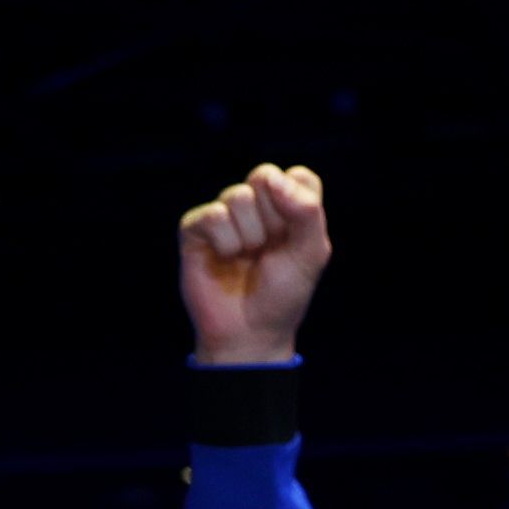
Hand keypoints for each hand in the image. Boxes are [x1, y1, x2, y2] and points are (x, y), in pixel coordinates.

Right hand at [177, 163, 330, 365]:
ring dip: (250, 236)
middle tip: (268, 251)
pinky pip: (213, 215)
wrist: (250, 332)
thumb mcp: (311, 253)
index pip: (298, 176)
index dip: (298, 207)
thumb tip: (271, 178)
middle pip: (265, 177)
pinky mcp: (196, 228)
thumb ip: (307, 210)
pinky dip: (226, 242)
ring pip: (238, 196)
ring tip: (247, 258)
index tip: (294, 239)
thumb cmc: (282, 294)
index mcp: (286, 205)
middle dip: (273, 220)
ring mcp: (224, 214)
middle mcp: (255, 205)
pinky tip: (226, 259)